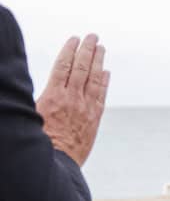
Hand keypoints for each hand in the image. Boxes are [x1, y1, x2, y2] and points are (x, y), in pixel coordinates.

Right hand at [36, 34, 108, 164]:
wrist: (56, 164)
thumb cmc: (38, 141)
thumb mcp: (31, 115)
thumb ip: (39, 97)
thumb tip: (37, 85)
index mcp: (53, 96)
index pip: (63, 66)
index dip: (70, 50)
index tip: (74, 39)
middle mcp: (72, 99)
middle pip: (82, 67)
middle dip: (88, 50)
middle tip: (93, 36)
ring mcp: (86, 108)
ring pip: (94, 79)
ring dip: (99, 61)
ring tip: (101, 48)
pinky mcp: (94, 119)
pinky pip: (101, 96)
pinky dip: (104, 82)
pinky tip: (106, 73)